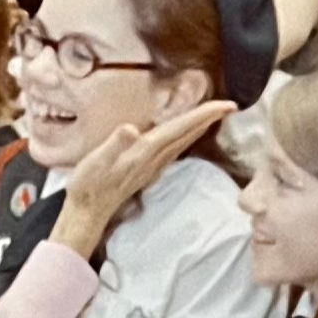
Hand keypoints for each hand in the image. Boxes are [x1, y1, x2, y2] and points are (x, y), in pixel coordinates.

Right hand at [50, 101, 235, 257]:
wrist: (87, 212)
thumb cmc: (89, 185)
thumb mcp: (96, 161)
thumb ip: (114, 144)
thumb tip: (131, 129)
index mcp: (145, 151)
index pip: (179, 128)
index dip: (202, 115)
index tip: (225, 105)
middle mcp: (153, 159)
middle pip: (187, 134)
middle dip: (209, 118)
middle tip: (230, 105)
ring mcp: (151, 166)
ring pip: (182, 142)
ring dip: (199, 128)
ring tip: (213, 115)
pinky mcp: (145, 170)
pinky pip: (173, 149)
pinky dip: (185, 138)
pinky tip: (185, 136)